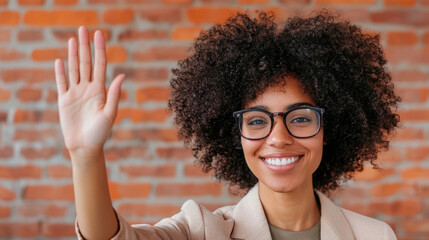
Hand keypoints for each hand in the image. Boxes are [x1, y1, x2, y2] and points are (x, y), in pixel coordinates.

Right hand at [55, 26, 123, 156]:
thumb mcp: (109, 114)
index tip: (99, 34)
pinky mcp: (64, 101)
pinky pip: (61, 83)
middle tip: (83, 28)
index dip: (99, 49)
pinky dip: (60, 72)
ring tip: (73, 40)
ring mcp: (75, 93)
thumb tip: (121, 75)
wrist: (85, 148)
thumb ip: (114, 94)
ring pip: (74, 69)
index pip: (100, 65)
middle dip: (85, 46)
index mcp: (100, 90)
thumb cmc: (101, 133)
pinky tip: (60, 61)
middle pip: (86, 63)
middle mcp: (88, 88)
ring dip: (73, 54)